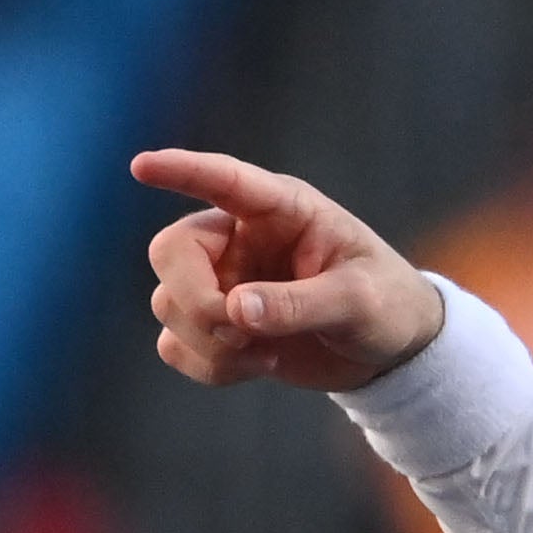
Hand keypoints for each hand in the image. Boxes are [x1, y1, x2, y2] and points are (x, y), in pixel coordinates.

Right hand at [132, 148, 445, 392]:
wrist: (389, 351)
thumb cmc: (386, 304)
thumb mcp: (359, 302)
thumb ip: (301, 304)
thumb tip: (234, 311)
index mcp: (282, 210)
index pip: (225, 180)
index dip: (183, 170)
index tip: (142, 166)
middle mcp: (240, 239)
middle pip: (170, 252)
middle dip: (195, 300)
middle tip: (240, 332)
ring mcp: (222, 281)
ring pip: (168, 304)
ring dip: (209, 342)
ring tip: (267, 354)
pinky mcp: (216, 325)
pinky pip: (175, 346)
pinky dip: (209, 366)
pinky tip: (259, 365)